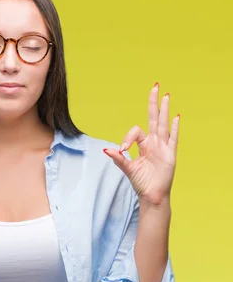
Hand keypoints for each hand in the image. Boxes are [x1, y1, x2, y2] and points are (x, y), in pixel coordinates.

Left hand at [103, 83, 179, 205]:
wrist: (151, 195)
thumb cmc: (141, 182)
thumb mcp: (127, 168)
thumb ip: (118, 158)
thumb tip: (106, 149)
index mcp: (144, 145)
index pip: (136, 131)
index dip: (128, 137)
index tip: (123, 149)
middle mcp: (154, 143)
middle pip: (153, 118)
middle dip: (153, 103)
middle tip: (155, 86)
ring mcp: (163, 147)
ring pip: (163, 124)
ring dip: (164, 110)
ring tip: (165, 95)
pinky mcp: (170, 154)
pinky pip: (173, 138)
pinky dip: (174, 128)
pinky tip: (175, 116)